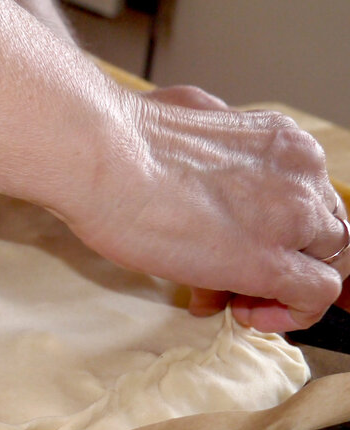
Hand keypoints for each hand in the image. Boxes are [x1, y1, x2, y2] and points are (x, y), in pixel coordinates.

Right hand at [64, 84, 348, 331]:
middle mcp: (300, 172)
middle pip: (322, 230)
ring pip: (329, 262)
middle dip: (284, 259)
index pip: (305, 195)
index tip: (234, 244)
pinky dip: (292, 313)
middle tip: (231, 278)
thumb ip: (211, 143)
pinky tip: (243, 312)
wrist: (103, 156)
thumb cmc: (123, 135)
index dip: (276, 228)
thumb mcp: (185, 116)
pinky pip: (317, 295)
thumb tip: (198, 167)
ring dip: (286, 288)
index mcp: (281, 141)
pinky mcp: (271, 261)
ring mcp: (292, 217)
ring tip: (234, 299)